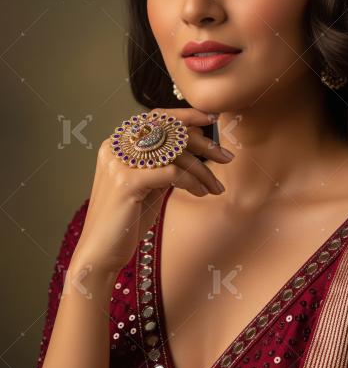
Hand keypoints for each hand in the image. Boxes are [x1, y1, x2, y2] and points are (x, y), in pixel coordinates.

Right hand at [71, 106, 234, 274]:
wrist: (101, 252)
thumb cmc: (127, 220)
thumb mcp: (149, 185)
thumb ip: (165, 162)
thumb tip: (196, 138)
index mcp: (118, 144)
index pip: (157, 117)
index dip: (186, 115)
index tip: (213, 119)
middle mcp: (116, 147)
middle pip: (168, 131)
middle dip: (203, 143)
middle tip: (227, 157)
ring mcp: (120, 163)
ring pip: (174, 153)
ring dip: (203, 170)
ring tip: (216, 187)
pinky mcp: (127, 182)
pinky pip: (172, 172)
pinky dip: (192, 181)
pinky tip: (201, 193)